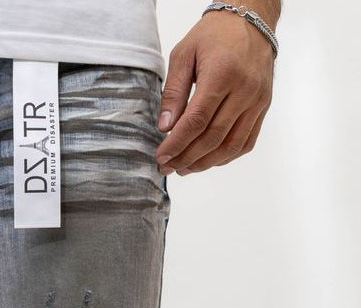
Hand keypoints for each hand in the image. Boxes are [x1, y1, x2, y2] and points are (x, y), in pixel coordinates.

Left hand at [155, 11, 274, 175]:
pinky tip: (208, 160)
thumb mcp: (183, 55)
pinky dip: (226, 157)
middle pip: (213, 137)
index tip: (161, 157)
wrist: (251, 21)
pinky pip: (246, 141)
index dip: (177, 144)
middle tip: (168, 167)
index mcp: (222, 74)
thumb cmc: (213, 36)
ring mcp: (257, 100)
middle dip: (187, 157)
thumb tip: (165, 128)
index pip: (197, 120)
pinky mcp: (264, 106)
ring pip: (231, 145)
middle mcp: (244, 89)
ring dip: (206, 163)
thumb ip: (173, 92)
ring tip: (185, 168)